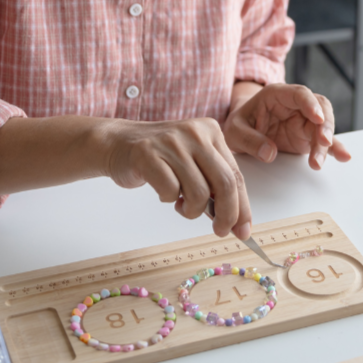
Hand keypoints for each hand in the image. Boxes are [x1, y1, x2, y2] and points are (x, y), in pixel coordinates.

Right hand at [102, 118, 251, 239]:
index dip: (243, 207)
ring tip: (181, 205)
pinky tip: (164, 193)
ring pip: (198, 192)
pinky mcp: (147, 154)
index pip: (236, 175)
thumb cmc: (160, 158)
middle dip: (226, 215)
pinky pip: (170, 191)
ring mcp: (171, 142)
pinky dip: (169, 200)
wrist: (118, 143)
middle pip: (224, 183)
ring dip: (191, 210)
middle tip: (220, 230)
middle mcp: (194, 133)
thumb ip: (215, 182)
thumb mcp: (195, 161)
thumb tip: (237, 222)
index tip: (243, 230)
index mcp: (211, 131)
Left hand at [223, 83, 351, 168]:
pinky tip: (344, 156)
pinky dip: (334, 148)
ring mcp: (304, 120)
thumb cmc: (239, 123)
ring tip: (317, 163)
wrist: (241, 130)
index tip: (317, 118)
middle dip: (324, 124)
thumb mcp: (234, 130)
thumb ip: (249, 140)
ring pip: (323, 126)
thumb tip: (269, 153)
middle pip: (319, 108)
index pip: (300, 93)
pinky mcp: (307, 136)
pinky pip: (324, 141)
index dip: (310, 104)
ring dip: (325, 143)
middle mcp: (295, 105)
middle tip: (323, 141)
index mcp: (277, 95)